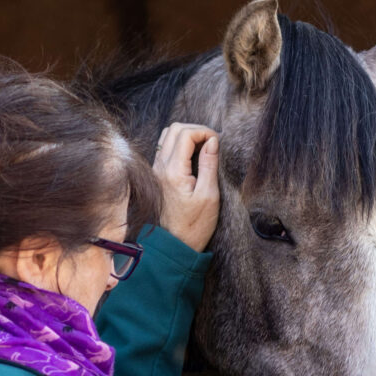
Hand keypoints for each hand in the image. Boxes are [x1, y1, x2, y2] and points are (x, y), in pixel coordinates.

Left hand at [152, 123, 219, 251]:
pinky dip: (181, 145)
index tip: (218, 142)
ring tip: (204, 147)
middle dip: (196, 130)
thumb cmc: (194, 225)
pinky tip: (194, 156)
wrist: (175, 246)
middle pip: (174, 129)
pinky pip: (166, 149)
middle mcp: (160, 167)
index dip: (205, 132)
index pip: (186, 134)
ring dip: (187, 135)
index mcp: (173, 171)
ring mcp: (157, 170)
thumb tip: (213, 141)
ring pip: (168, 137)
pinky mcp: (158, 175)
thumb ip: (209, 165)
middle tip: (213, 142)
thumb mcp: (209, 196)